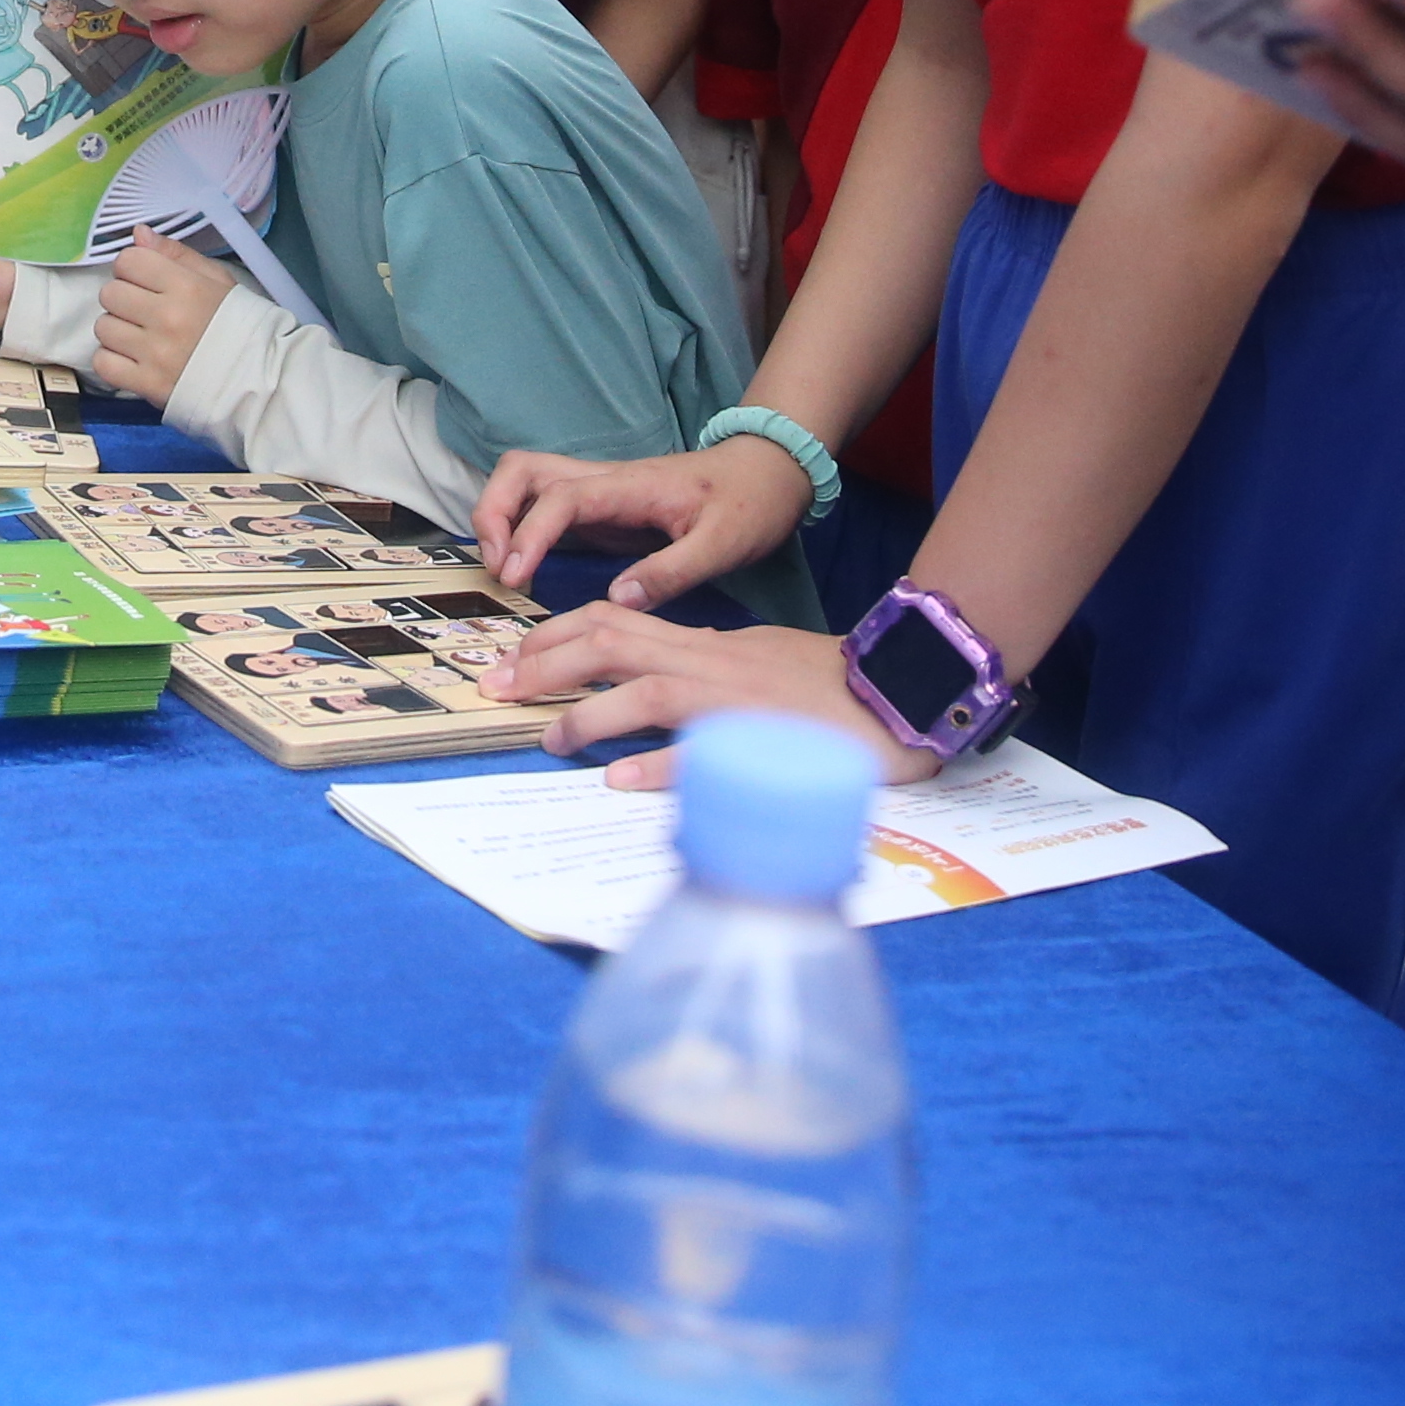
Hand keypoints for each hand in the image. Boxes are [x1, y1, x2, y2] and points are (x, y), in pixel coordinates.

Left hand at [92, 231, 238, 401]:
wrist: (256, 379)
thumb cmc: (238, 325)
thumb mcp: (218, 280)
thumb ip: (176, 254)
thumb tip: (138, 234)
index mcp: (187, 287)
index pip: (128, 261)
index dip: (133, 268)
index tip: (146, 281)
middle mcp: (167, 317)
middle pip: (110, 293)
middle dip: (123, 298)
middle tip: (143, 310)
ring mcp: (155, 354)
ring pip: (103, 328)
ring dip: (117, 331)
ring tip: (140, 337)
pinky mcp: (147, 384)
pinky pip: (103, 363)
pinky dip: (112, 361)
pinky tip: (132, 359)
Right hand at [471, 434, 814, 608]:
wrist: (769, 473)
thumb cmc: (750, 503)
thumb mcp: (725, 544)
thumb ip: (672, 571)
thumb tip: (616, 599)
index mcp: (630, 487)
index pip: (561, 497)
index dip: (529, 532)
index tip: (514, 573)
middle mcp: (604, 481)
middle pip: (522, 470)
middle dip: (493, 511)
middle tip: (498, 565)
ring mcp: (599, 492)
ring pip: (526, 481)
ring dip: (500, 515)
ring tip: (504, 567)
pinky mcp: (601, 509)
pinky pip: (543, 507)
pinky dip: (520, 528)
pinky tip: (524, 566)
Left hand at [495, 605, 920, 792]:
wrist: (907, 686)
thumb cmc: (834, 684)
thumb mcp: (758, 664)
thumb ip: (708, 670)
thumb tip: (655, 686)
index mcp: (708, 646)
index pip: (618, 623)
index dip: (557, 635)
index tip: (513, 658)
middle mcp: (713, 663)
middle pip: (613, 643)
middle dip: (547, 663)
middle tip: (497, 687)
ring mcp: (739, 701)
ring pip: (650, 690)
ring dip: (591, 713)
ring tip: (551, 737)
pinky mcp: (770, 742)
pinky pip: (708, 755)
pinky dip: (662, 766)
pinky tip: (623, 782)